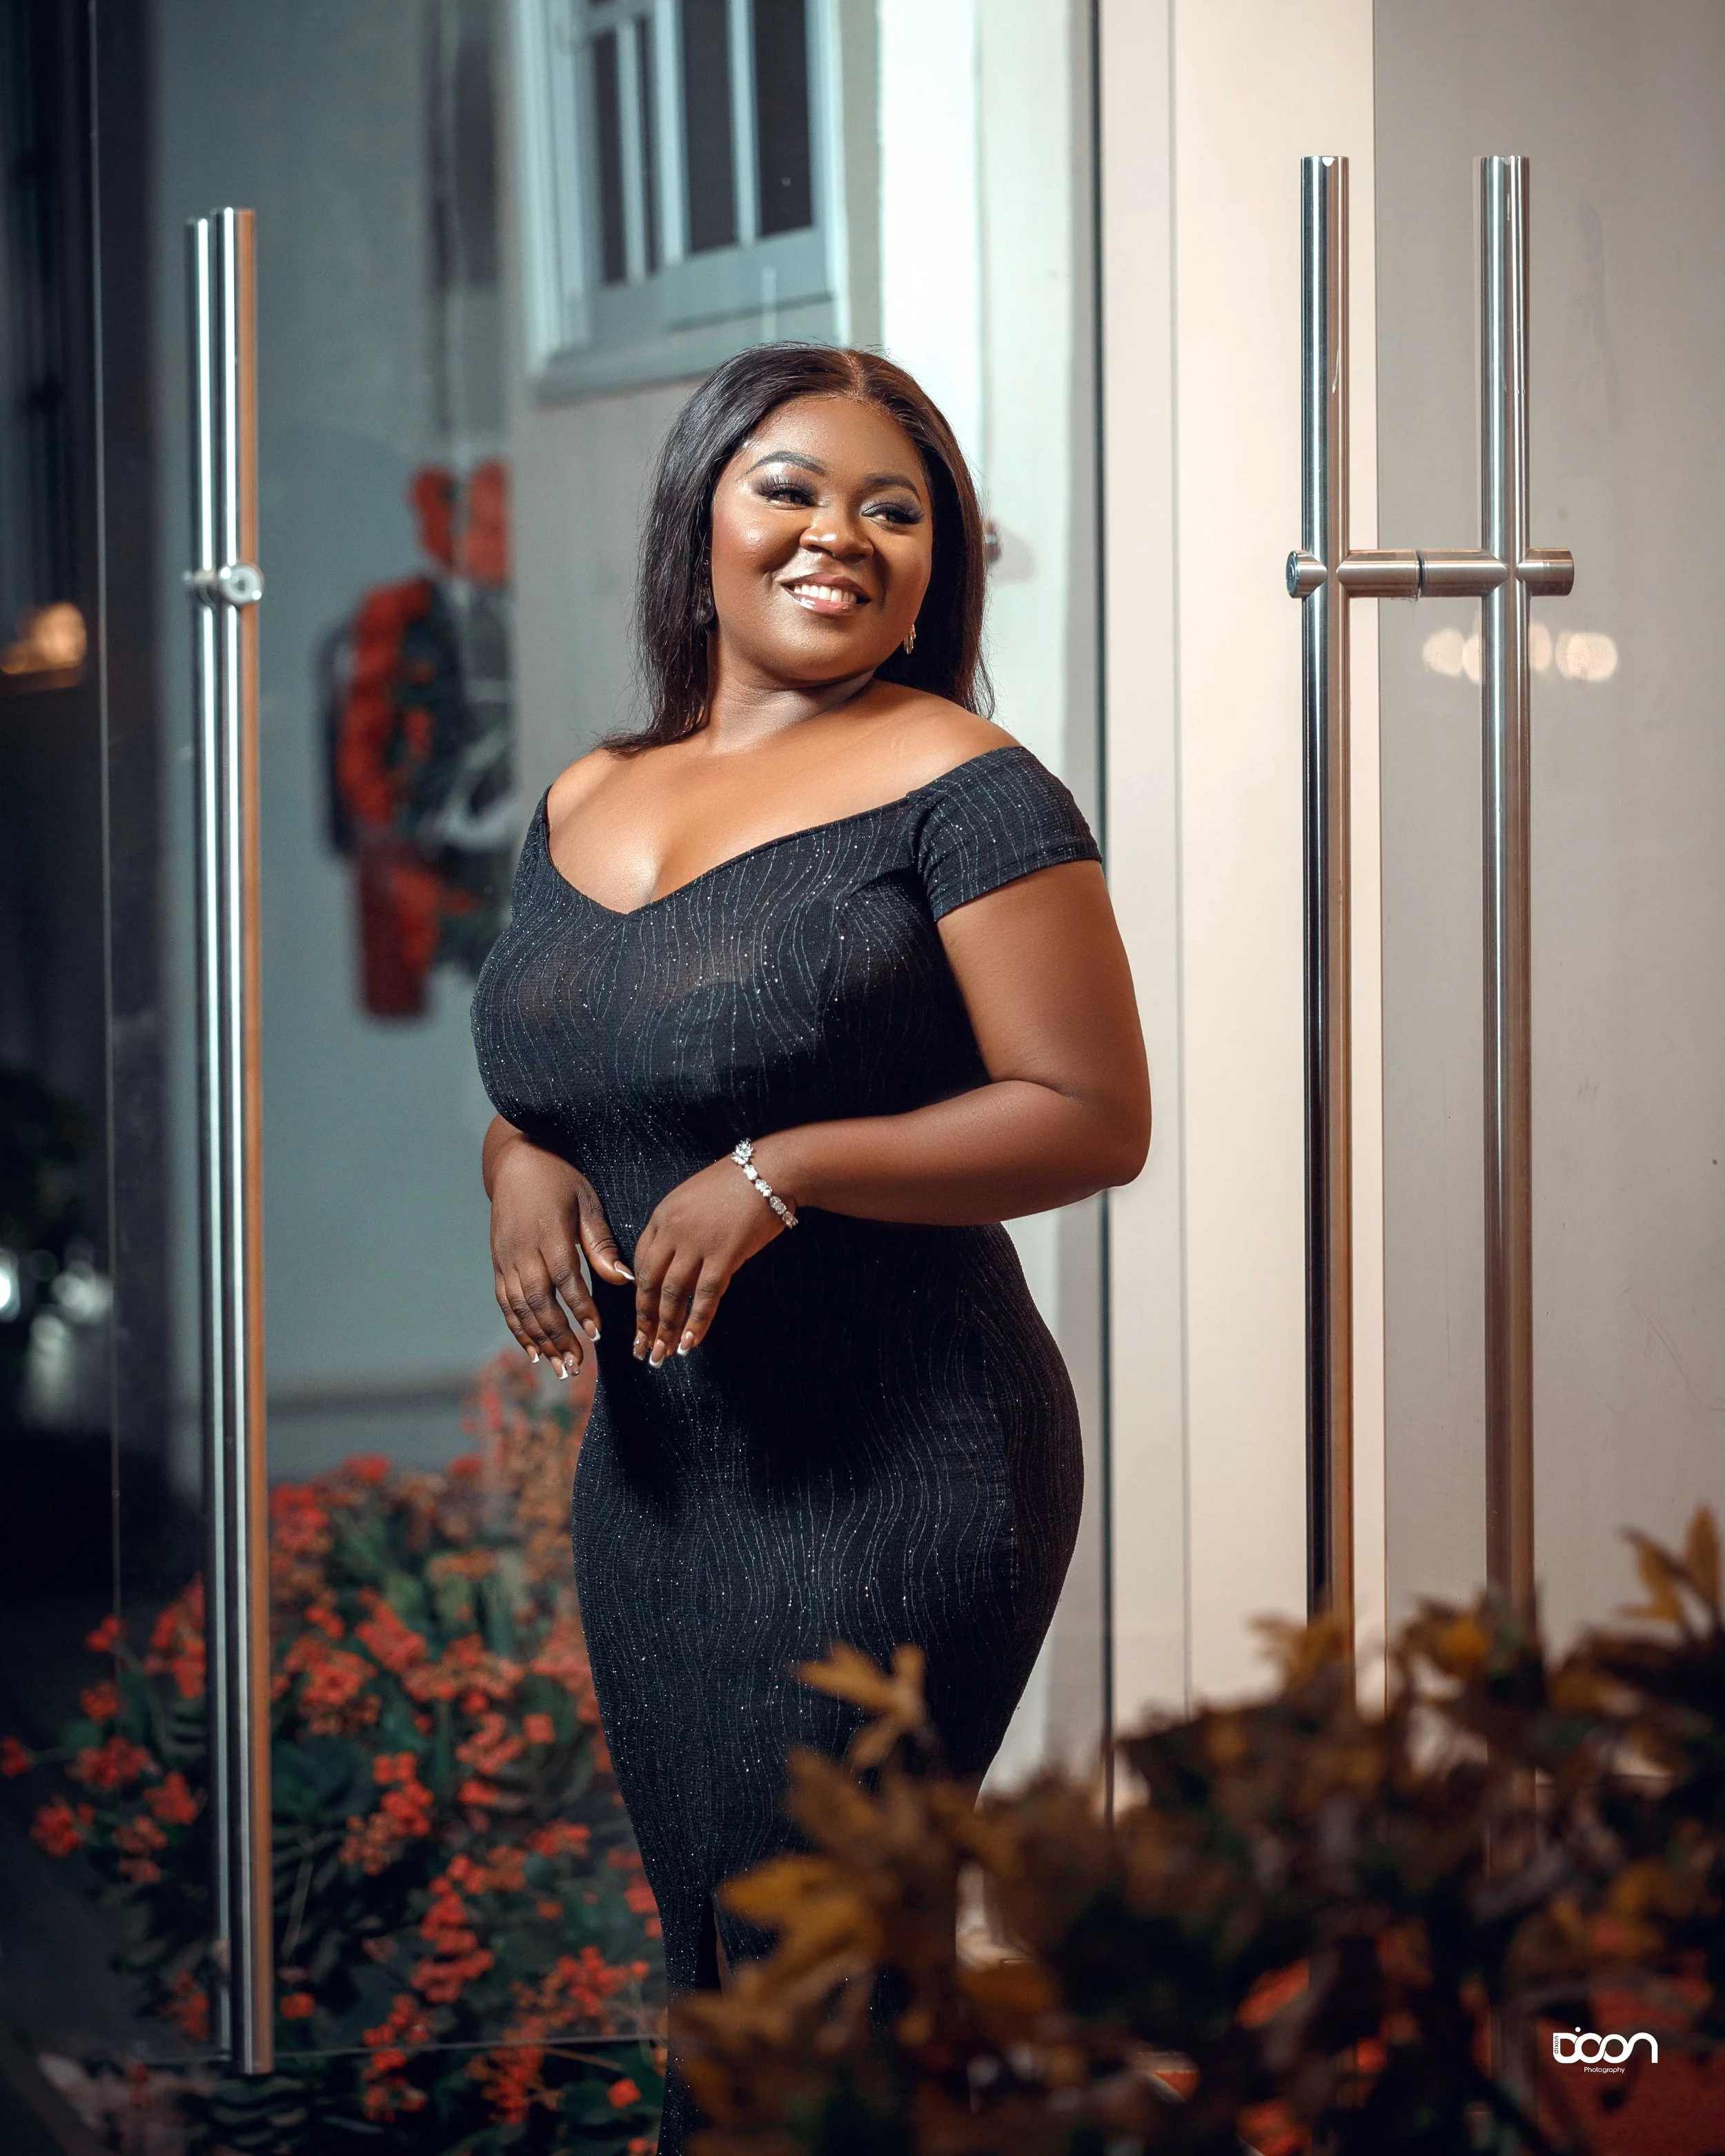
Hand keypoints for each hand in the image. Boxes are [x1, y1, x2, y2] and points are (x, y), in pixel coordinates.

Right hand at [487, 1128, 632, 1376]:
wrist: (516, 1162)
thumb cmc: (560, 1179)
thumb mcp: (587, 1202)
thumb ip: (600, 1243)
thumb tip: (623, 1278)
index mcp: (549, 1233)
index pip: (566, 1279)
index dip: (581, 1309)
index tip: (596, 1334)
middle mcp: (523, 1250)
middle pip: (538, 1301)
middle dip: (557, 1336)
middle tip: (576, 1364)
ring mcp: (506, 1258)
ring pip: (519, 1308)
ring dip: (538, 1340)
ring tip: (558, 1367)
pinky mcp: (497, 1263)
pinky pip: (505, 1303)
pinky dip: (517, 1329)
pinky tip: (532, 1352)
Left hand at [632, 1147, 794, 1366]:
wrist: (772, 1169)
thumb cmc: (740, 1183)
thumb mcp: (696, 1198)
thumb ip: (681, 1228)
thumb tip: (678, 1260)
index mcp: (663, 1215)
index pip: (640, 1262)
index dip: (636, 1295)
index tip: (639, 1317)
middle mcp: (673, 1231)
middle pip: (649, 1283)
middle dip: (644, 1321)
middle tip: (642, 1348)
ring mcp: (697, 1243)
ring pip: (672, 1295)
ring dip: (665, 1329)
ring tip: (662, 1355)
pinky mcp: (724, 1254)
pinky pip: (704, 1296)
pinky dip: (696, 1323)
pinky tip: (690, 1343)